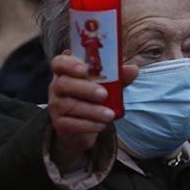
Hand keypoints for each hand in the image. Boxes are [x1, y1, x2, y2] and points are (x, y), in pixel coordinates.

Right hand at [47, 54, 139, 168]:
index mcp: (66, 73)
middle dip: (84, 88)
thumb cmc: (92, 98)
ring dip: (91, 110)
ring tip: (109, 114)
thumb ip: (117, 77)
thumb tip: (133, 70)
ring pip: (69, 105)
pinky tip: (102, 125)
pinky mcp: (60, 124)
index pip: (59, 62)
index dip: (69, 64)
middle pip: (63, 84)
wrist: (83, 127)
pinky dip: (89, 125)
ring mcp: (56, 106)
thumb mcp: (106, 85)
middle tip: (104, 94)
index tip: (84, 69)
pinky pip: (71, 124)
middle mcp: (57, 88)